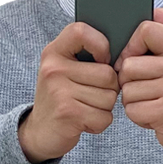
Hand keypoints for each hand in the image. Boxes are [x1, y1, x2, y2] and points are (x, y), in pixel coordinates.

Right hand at [18, 22, 119, 163]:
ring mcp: (59, 91)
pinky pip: (104, 117)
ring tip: (86, 107)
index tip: (102, 60)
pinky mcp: (67, 114)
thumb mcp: (64, 69)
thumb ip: (86, 56)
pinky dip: (100, 123)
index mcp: (54, 52)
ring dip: (105, 108)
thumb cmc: (61, 96)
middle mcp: (53, 68)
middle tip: (92, 94)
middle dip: (109, 88)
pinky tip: (85, 121)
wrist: (39, 132)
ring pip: (109, 97)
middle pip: (108, 73)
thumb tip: (124, 55)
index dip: (101, 44)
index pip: (81, 31)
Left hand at [115, 8, 162, 160]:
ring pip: (127, 90)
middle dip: (128, 81)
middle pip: (128, 64)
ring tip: (152, 104)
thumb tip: (158, 10)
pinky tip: (153, 117)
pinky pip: (132, 110)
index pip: (147, 29)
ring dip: (133, 101)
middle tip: (146, 90)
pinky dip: (137, 117)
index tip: (135, 59)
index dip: (132, 45)